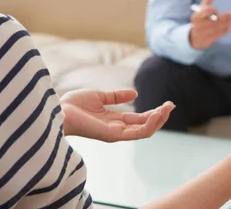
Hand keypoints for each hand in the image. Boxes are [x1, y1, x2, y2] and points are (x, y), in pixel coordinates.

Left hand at [60, 89, 174, 141]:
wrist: (59, 110)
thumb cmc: (73, 105)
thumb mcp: (100, 96)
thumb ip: (116, 96)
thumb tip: (135, 94)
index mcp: (114, 121)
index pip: (139, 119)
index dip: (154, 112)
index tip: (167, 103)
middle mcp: (117, 129)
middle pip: (145, 126)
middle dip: (160, 116)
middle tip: (172, 104)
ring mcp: (116, 134)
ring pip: (144, 131)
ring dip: (158, 120)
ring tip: (168, 108)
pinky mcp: (113, 135)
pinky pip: (136, 132)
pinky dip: (149, 124)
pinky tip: (157, 114)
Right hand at [189, 0, 230, 49]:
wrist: (194, 37)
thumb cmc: (200, 20)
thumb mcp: (201, 9)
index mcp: (196, 17)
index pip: (206, 11)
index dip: (212, 10)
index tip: (216, 10)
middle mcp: (199, 26)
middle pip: (214, 21)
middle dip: (225, 17)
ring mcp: (204, 34)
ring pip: (218, 28)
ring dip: (228, 23)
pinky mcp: (209, 40)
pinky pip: (220, 34)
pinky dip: (226, 29)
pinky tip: (230, 25)